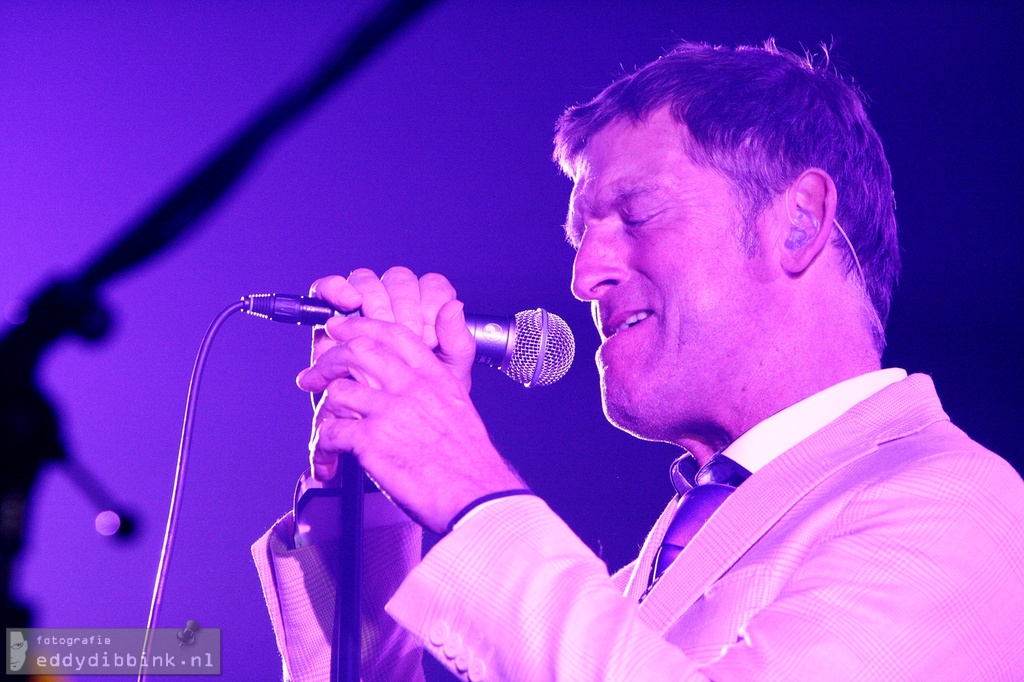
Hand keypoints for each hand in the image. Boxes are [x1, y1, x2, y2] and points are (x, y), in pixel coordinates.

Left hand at [297, 267, 524, 532]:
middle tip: (313, 374)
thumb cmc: (470, 461)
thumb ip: (443, 372)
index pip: (393, 334)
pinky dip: (323, 445)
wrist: (476, 495)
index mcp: (435, 377)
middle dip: (328, 360)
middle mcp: (412, 387)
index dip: (359, 326)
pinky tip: (329, 455)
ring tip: (324, 424)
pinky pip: (332, 431)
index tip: (339, 329)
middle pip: (357, 351)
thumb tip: (448, 321)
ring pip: (338, 391)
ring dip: (324, 409)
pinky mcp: (372, 440)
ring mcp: (390, 411)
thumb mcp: (462, 404)